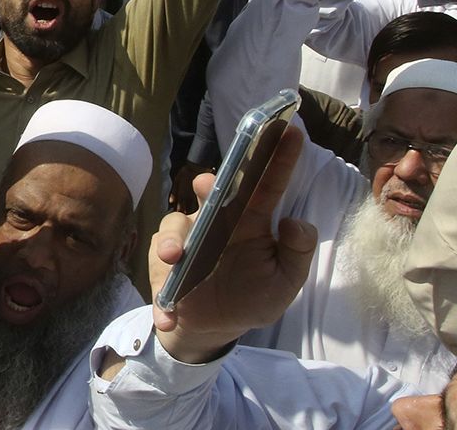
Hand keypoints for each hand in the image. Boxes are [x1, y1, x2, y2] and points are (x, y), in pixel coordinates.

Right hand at [146, 126, 315, 363]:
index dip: (278, 157)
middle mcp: (217, 222)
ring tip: (174, 259)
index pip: (266, 184)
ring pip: (175, 229)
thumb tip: (296, 223)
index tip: (290, 128)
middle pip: (210, 194)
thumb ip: (297, 253)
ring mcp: (187, 242)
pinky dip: (162, 297)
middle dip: (207, 185)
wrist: (218, 328)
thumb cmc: (254, 295)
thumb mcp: (285, 281)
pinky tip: (169, 316)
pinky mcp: (165, 267)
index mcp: (251, 220)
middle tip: (206, 183)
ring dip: (173, 242)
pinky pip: (159, 274)